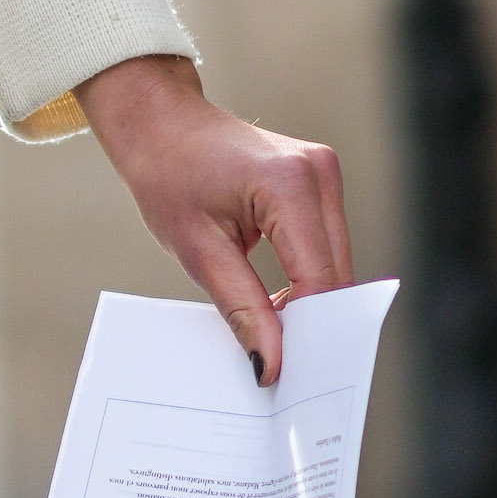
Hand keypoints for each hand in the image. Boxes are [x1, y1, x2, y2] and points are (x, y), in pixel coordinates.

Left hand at [75, 52, 352, 382]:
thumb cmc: (168, 177)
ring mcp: (325, 172)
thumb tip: (271, 365)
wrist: (160, 124)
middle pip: (336, 273)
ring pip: (336, 262)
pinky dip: (307, 277)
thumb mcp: (198, 252)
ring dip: (311, 301)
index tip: (287, 373)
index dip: (308, 332)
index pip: (318, 278)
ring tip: (276, 336)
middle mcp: (319, 172)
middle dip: (314, 322)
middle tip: (282, 367)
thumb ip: (242, 308)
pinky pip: (326, 245)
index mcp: (289, 184)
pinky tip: (280, 304)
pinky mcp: (320, 179)